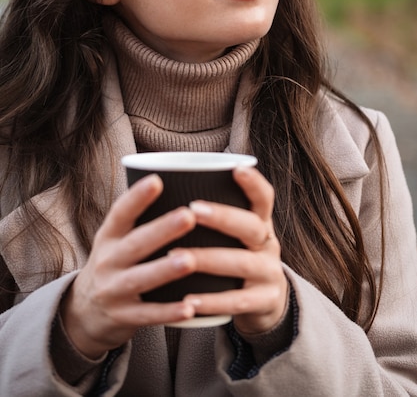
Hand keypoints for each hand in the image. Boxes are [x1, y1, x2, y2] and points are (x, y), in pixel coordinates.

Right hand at [60, 174, 198, 358]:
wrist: (83, 313)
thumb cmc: (113, 264)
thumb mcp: (115, 240)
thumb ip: (139, 219)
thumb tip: (181, 182)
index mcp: (108, 237)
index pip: (120, 213)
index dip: (137, 197)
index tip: (157, 180)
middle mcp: (107, 261)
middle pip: (135, 243)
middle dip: (162, 230)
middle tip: (188, 216)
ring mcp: (113, 290)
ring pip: (141, 278)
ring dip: (166, 269)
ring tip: (190, 260)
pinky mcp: (123, 317)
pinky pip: (148, 315)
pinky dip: (168, 313)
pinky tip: (190, 308)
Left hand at [179, 166, 286, 334]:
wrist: (266, 306)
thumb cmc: (237, 259)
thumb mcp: (236, 236)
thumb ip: (215, 217)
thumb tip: (170, 184)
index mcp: (260, 224)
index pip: (264, 198)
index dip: (253, 184)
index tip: (236, 169)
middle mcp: (268, 245)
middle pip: (251, 226)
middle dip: (223, 217)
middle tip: (192, 209)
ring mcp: (269, 274)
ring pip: (242, 263)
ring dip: (208, 259)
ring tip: (175, 256)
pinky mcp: (264, 303)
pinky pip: (237, 301)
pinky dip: (212, 301)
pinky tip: (188, 301)